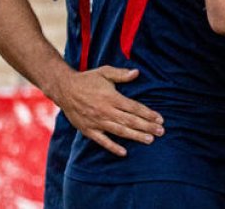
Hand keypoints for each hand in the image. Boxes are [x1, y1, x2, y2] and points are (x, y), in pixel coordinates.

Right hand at [50, 66, 164, 156]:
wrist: (63, 89)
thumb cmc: (87, 79)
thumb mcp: (105, 72)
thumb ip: (121, 74)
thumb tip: (137, 73)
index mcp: (111, 97)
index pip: (134, 107)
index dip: (148, 114)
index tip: (160, 119)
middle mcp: (105, 111)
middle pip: (130, 121)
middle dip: (147, 127)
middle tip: (161, 132)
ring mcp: (97, 122)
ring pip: (119, 131)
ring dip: (135, 136)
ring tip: (149, 140)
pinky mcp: (88, 130)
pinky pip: (102, 141)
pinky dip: (113, 147)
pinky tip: (124, 152)